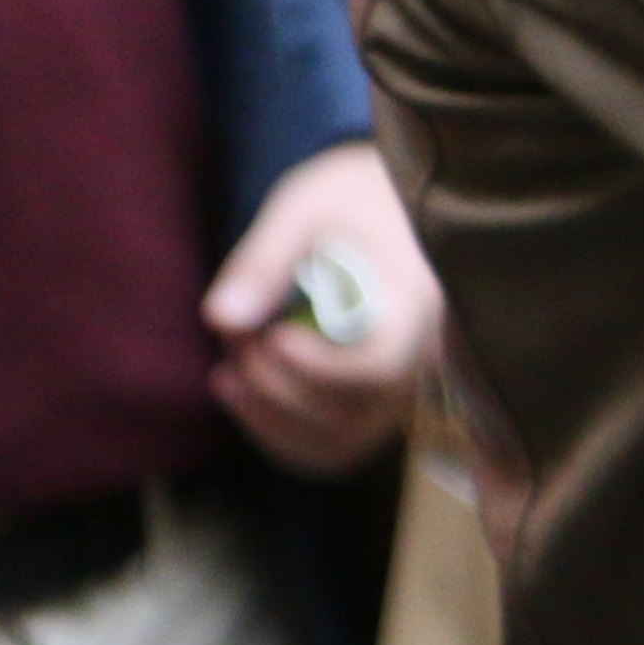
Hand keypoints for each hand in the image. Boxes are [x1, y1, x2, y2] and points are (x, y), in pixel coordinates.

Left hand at [200, 142, 442, 472]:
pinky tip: (238, 390)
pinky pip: (329, 447)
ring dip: (269, 416)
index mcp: (418, 303)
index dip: (318, 368)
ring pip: (336, 441)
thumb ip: (265, 260)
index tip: (273, 335)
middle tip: (238, 341)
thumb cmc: (350, 197)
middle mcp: (421, 358)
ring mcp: (400, 387)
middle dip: (277, 387)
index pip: (380, 368)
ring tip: (231, 368)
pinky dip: (275, 434)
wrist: (386, 206)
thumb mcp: (306, 206)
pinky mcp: (373, 403)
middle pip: (351, 413)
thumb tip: (222, 319)